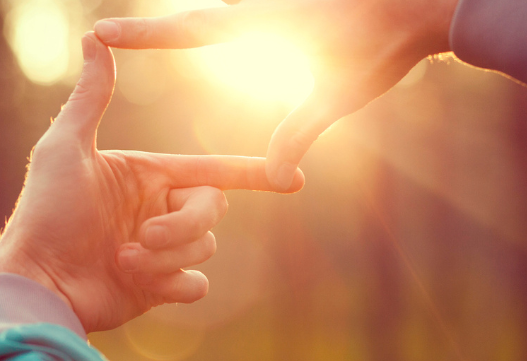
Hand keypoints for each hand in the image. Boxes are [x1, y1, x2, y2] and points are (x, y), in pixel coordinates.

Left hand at [0, 33, 303, 332]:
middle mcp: (157, 210)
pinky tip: (143, 285)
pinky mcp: (156, 289)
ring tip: (122, 260)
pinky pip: (195, 285)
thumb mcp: (65, 147)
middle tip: (141, 236)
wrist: (35, 283)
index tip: (292, 178)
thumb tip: (94, 37)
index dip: (250, 173)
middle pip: (212, 210)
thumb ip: (91, 97)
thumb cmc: (44, 212)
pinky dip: (174, 285)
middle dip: (182, 225)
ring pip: (204, 248)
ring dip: (166, 256)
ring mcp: (159, 251)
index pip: (211, 170)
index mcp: (147, 177)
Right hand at [93, 0, 458, 189]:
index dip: (141, 36)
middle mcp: (261, 7)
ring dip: (195, 26)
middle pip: (196, 19)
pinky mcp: (294, 7)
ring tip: (156, 39)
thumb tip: (279, 177)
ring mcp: (276, 3)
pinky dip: (233, 25)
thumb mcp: (339, 93)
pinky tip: (232, 33)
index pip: (186, 31)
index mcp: (260, 25)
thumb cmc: (385, 44)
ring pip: (224, 14)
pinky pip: (249, 16)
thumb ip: (300, 131)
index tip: (100, 33)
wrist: (425, 0)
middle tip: (111, 36)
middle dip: (157, 30)